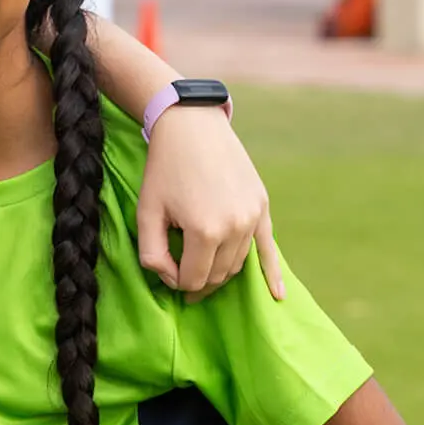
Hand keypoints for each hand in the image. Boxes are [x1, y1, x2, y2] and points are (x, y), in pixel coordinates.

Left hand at [139, 106, 281, 300]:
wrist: (192, 128)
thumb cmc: (164, 171)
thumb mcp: (146, 214)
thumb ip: (152, 254)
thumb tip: (171, 278)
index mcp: (205, 231)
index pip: (193, 279)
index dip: (175, 281)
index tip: (165, 268)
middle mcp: (236, 227)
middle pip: (218, 275)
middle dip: (198, 281)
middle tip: (181, 278)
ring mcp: (253, 217)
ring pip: (238, 264)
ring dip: (220, 273)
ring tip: (203, 274)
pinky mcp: (262, 207)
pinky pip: (269, 249)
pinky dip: (272, 274)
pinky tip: (278, 296)